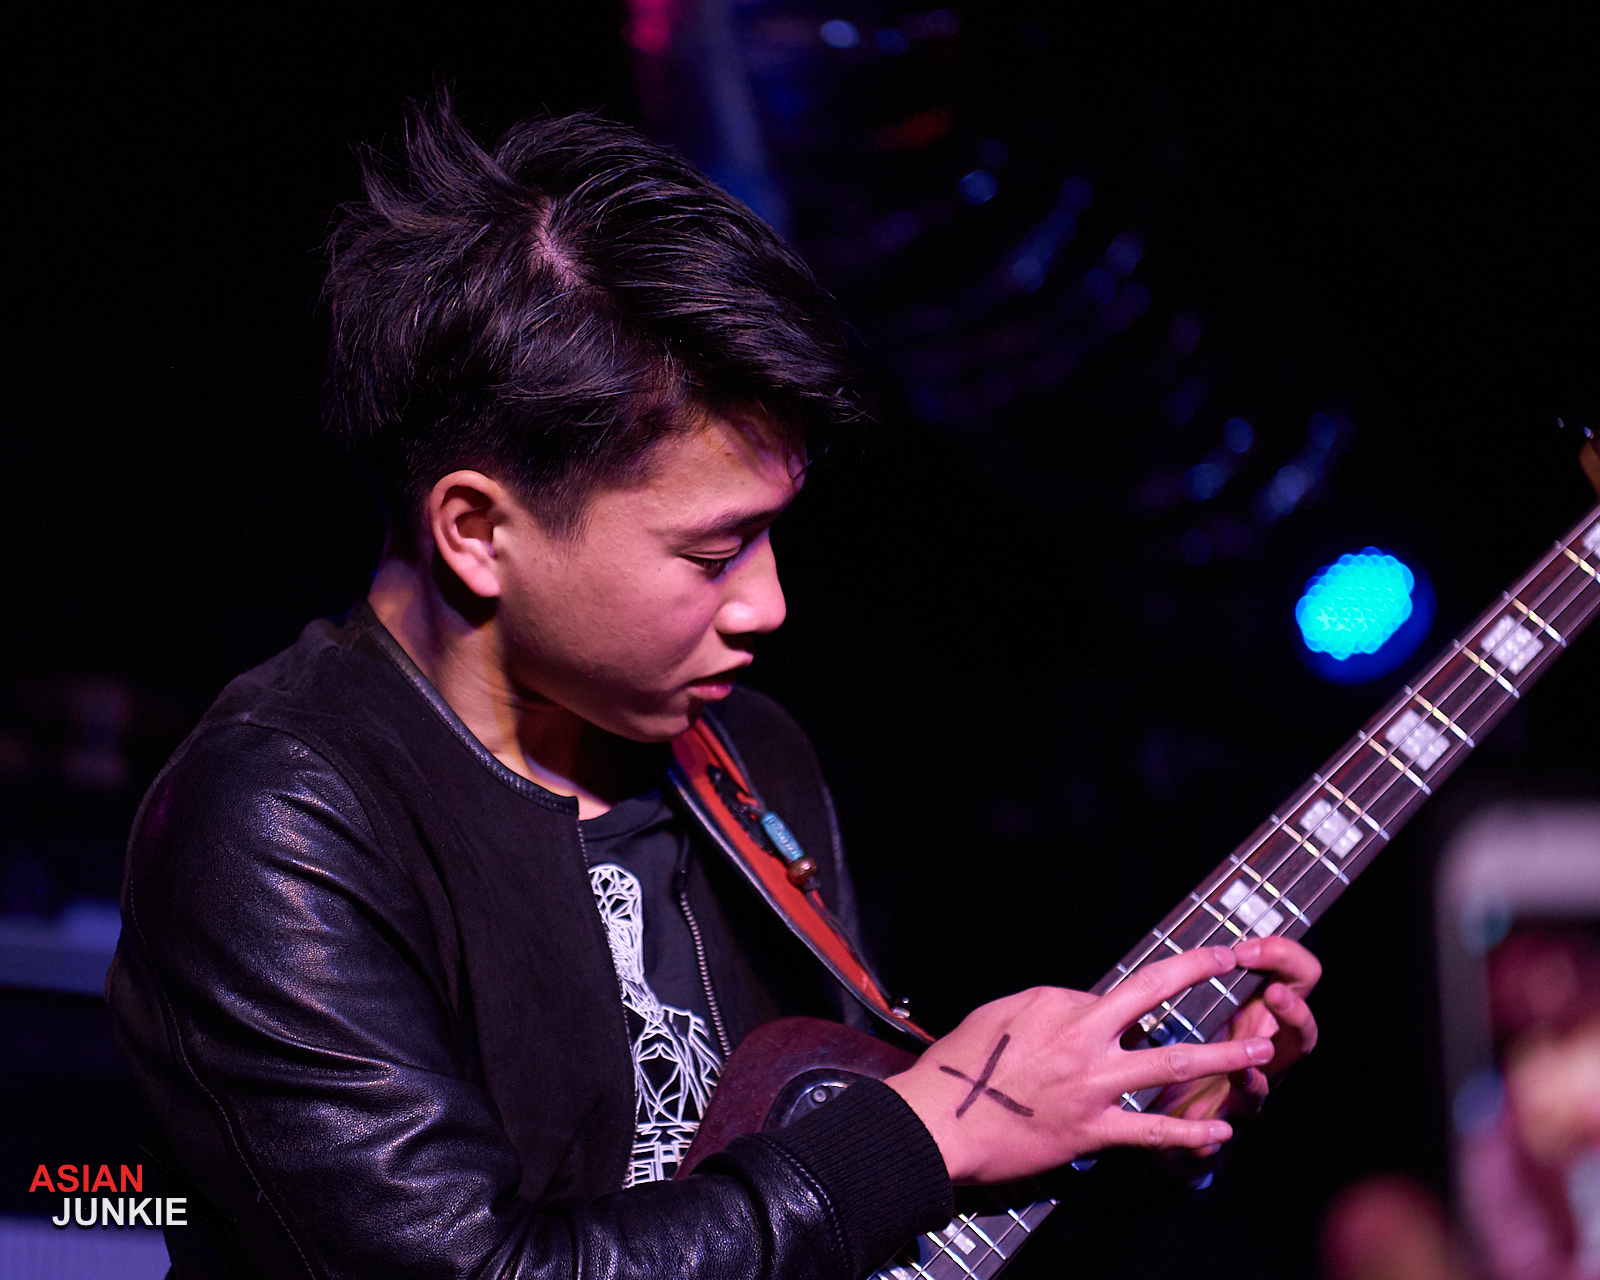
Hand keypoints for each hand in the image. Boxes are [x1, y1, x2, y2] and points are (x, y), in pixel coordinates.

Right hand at [884, 946, 1275, 1184]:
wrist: (940, 1124)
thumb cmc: (960, 1065)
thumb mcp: (1000, 1014)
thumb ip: (1049, 1008)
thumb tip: (1080, 1010)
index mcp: (1059, 1004)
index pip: (1110, 991)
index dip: (1125, 1000)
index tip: (1153, 992)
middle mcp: (1084, 1038)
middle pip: (1153, 996)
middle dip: (1199, 973)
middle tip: (1237, 962)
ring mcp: (1093, 1087)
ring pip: (1170, 1062)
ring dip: (1221, 1055)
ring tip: (1260, 1047)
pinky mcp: (1093, 1132)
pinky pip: (1153, 1130)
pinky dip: (1191, 1131)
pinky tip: (1222, 1129)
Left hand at [1155, 935, 1320, 1155]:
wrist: (1162, 1127)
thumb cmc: (1184, 1058)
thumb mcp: (1191, 1009)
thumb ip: (1196, 976)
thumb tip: (1197, 931)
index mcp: (1256, 1018)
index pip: (1293, 980)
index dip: (1282, 958)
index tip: (1248, 946)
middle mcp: (1261, 1058)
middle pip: (1303, 1033)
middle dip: (1296, 1012)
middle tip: (1274, 993)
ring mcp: (1244, 1098)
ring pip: (1269, 1084)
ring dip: (1261, 1071)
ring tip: (1254, 1055)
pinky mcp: (1213, 1133)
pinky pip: (1220, 1135)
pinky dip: (1209, 1135)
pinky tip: (1207, 1132)